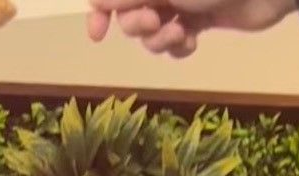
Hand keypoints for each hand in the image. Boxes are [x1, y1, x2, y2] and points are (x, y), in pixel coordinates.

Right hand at [87, 0, 296, 57]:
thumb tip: (98, 2)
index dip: (101, 11)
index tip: (98, 34)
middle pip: (129, 14)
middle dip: (137, 25)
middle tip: (156, 22)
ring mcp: (182, 1)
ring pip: (152, 33)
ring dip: (160, 40)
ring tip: (181, 34)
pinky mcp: (201, 20)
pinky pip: (176, 43)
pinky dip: (180, 48)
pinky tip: (193, 43)